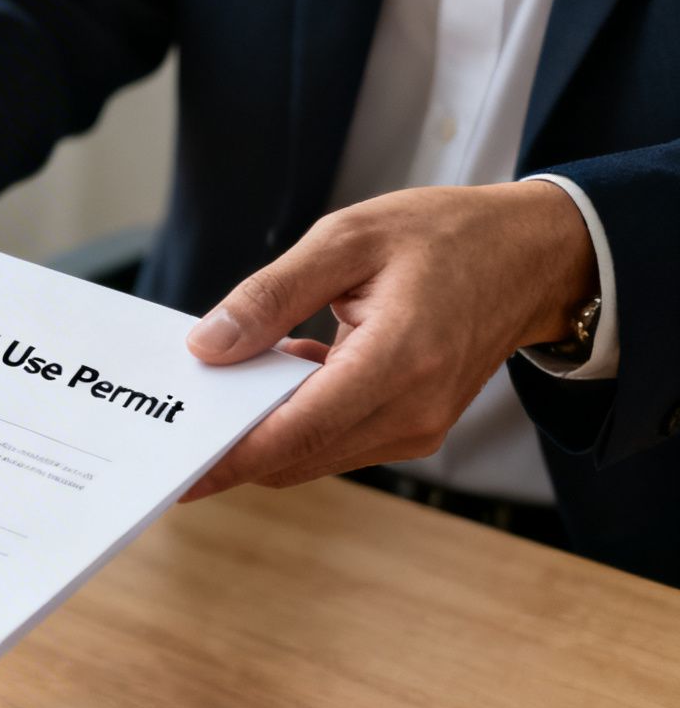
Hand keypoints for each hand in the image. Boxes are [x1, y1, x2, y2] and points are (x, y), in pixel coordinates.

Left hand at [183, 180, 597, 498]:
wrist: (533, 256)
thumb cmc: (446, 236)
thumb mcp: (347, 239)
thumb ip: (270, 295)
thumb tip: (207, 346)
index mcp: (399, 360)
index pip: (296, 431)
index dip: (230, 456)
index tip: (179, 471)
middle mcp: (412, 411)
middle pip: (296, 456)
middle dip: (232, 447)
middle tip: (175, 424)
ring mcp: (417, 429)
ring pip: (312, 455)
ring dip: (263, 431)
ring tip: (225, 383)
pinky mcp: (414, 430)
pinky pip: (335, 441)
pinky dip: (296, 420)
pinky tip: (282, 370)